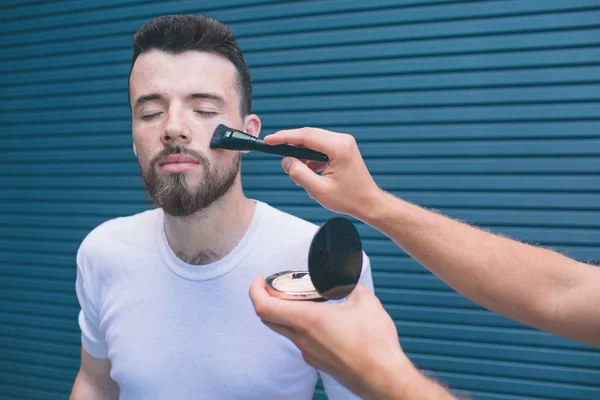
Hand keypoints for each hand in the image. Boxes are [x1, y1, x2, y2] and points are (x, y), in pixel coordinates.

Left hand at [249, 275, 414, 399]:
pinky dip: (302, 326)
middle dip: (267, 299)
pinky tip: (322, 319)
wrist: (384, 379)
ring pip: (285, 330)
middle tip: (277, 286)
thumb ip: (350, 284)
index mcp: (308, 320)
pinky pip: (300, 341)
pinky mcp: (317, 362)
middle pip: (269, 319)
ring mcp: (308, 353)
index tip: (259, 279)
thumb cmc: (375, 344)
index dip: (255, 290)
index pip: (264, 307)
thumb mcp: (365, 301)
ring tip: (305, 299)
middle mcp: (302, 339)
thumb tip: (344, 276)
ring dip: (286, 313)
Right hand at [264, 128, 381, 218]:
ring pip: (314, 140)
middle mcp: (343, 140)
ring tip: (298, 172)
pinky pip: (320, 146)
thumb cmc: (349, 198)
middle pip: (309, 135)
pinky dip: (310, 157)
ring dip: (302, 153)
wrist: (369, 203)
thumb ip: (299, 173)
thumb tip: (286, 161)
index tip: (269, 140)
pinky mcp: (343, 148)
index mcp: (339, 148)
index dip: (284, 137)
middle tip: (274, 151)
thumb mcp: (318, 190)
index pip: (306, 136)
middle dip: (291, 144)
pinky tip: (309, 172)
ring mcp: (344, 143)